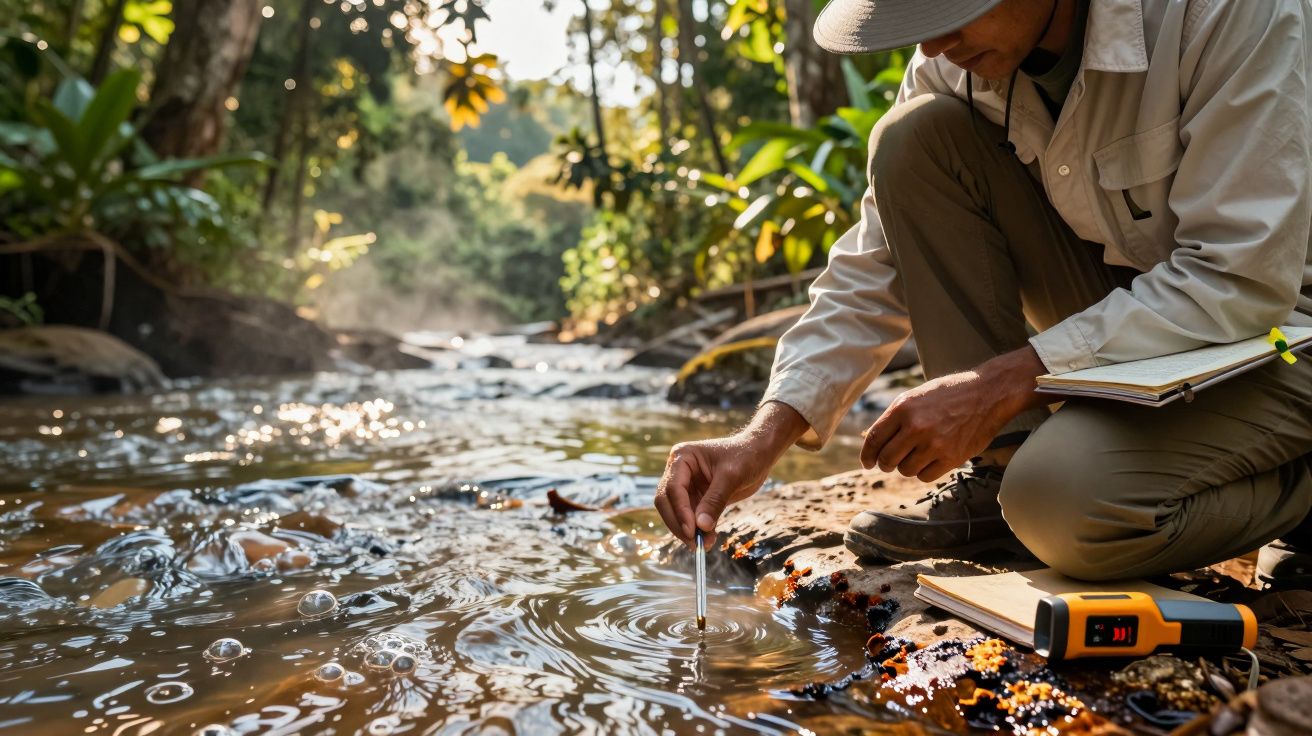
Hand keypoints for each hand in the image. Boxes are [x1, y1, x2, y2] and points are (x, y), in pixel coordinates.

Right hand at [654, 402, 808, 548]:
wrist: (758, 454)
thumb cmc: (745, 456)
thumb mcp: (731, 477)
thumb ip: (715, 501)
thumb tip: (701, 527)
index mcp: (682, 458)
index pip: (673, 488)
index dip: (680, 511)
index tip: (691, 531)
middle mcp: (678, 471)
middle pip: (667, 502)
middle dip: (679, 524)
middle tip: (694, 543)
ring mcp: (686, 486)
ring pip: (676, 513)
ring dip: (687, 531)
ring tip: (705, 544)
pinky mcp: (695, 498)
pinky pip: (691, 518)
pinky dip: (697, 530)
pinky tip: (709, 539)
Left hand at [860, 346, 1048, 481]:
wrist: (987, 393)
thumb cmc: (948, 394)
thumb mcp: (915, 397)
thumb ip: (894, 418)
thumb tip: (873, 442)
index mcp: (903, 408)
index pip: (874, 439)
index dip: (866, 455)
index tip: (867, 462)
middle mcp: (916, 426)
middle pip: (887, 459)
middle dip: (885, 464)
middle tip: (890, 462)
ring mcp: (934, 444)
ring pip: (905, 470)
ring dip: (907, 466)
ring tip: (917, 454)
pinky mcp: (951, 457)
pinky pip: (925, 476)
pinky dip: (924, 472)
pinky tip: (931, 459)